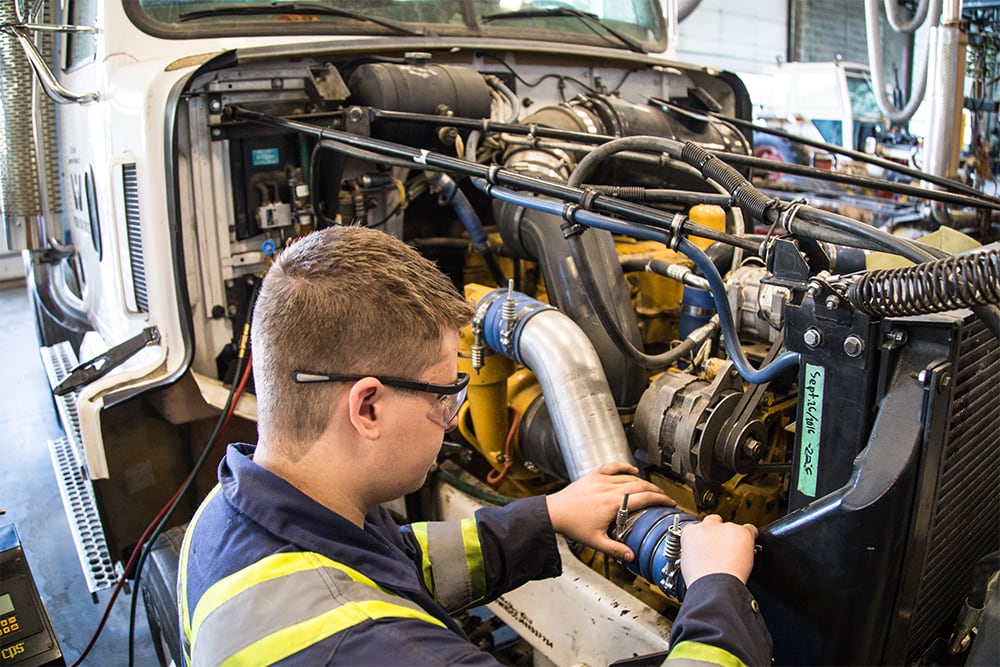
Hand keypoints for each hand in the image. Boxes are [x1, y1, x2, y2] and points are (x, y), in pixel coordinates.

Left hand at [546, 462, 673, 561]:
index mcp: (614, 503)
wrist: (555, 513)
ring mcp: (601, 480)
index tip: (669, 502)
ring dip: (643, 481)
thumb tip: (631, 557)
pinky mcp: (593, 475)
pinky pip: (612, 467)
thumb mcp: (596, 541)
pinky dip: (624, 466)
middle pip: (640, 485)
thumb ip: (616, 549)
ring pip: (628, 477)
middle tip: (664, 497)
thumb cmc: (573, 525)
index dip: (660, 499)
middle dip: (656, 490)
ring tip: (651, 488)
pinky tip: (633, 470)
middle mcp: (609, 489)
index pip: (644, 498)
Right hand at [680, 514, 757, 585]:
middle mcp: (706, 526)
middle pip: (715, 521)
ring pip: (733, 527)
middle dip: (719, 533)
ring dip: (734, 538)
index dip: (705, 536)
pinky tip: (747, 549)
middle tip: (723, 549)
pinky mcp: (741, 532)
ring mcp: (725, 528)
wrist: (714, 587)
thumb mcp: (687, 561)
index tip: (709, 544)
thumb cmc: (701, 579)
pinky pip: (750, 530)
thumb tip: (700, 551)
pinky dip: (751, 538)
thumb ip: (693, 549)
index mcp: (690, 532)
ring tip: (735, 555)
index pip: (698, 527)